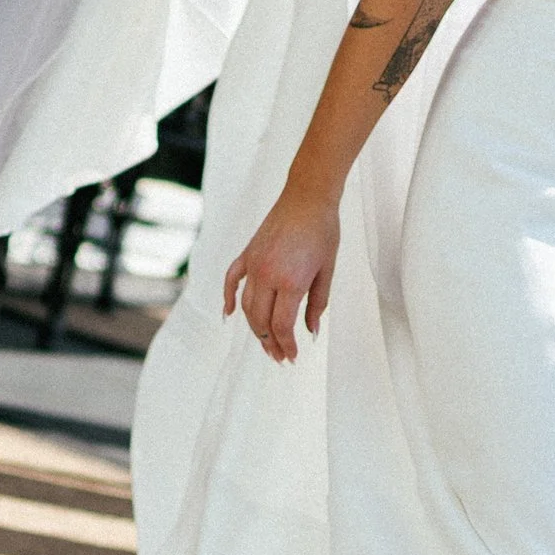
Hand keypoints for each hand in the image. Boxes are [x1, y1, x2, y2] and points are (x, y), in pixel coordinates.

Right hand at [224, 192, 339, 360]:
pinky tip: (228, 314)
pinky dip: (228, 299)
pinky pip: (231, 281)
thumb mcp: (326, 271)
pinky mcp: (247, 254)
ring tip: (265, 342)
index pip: (282, 325)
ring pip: (247, 306)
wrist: (308, 197)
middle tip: (279, 356)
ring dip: (254, 328)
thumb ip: (317, 304)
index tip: (292, 356)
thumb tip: (311, 332)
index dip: (286, 345)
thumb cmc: (323, 231)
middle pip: (262, 320)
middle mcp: (267, 275)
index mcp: (291, 282)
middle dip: (270, 342)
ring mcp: (254, 264)